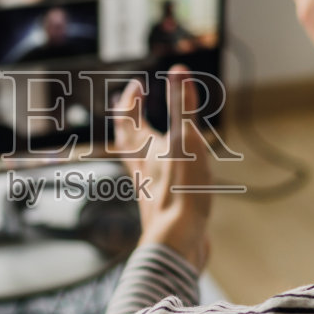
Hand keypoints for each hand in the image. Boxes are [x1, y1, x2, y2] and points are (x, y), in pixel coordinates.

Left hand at [112, 65, 212, 271]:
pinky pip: (152, 181)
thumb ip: (182, 107)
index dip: (131, 100)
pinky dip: (154, 170)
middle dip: (127, 120)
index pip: (129, 117)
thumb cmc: (181, 190)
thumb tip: (178, 71)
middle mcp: (141, 168)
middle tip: (128, 106)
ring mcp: (149, 189)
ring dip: (137, 145)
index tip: (136, 86)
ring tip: (142, 137)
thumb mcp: (187, 141)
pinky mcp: (161, 207)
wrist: (177, 242)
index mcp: (144, 149)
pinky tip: (165, 177)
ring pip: (136, 161)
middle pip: (126, 140)